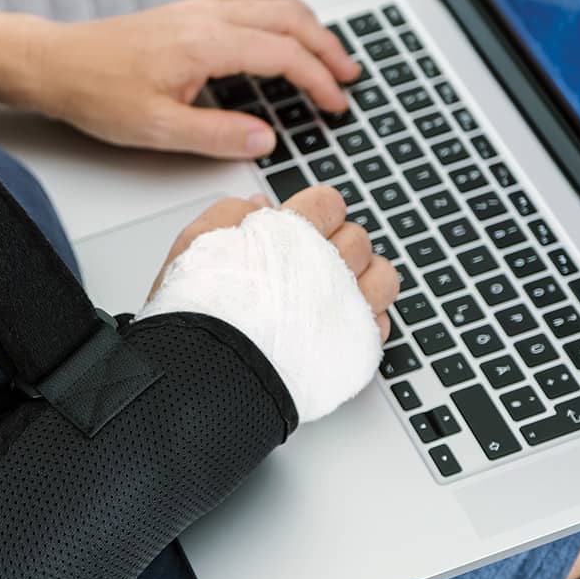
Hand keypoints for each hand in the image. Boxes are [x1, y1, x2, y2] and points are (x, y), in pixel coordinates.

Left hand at [30, 0, 358, 158]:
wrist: (58, 64)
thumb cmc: (98, 92)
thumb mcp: (158, 130)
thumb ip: (216, 135)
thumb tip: (265, 140)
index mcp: (205, 44)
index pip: (283, 54)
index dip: (318, 80)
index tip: (335, 105)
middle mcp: (206, 17)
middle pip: (288, 19)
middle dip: (326, 47)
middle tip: (348, 77)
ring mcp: (198, 9)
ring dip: (307, 20)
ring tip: (328, 49)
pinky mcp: (188, 11)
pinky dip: (279, 5)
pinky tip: (283, 22)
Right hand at [138, 186, 399, 423]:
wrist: (212, 375)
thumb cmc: (200, 314)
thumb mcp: (196, 244)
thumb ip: (229, 213)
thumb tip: (258, 205)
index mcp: (297, 232)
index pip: (327, 202)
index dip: (311, 213)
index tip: (299, 228)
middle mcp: (331, 266)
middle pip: (357, 238)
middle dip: (335, 245)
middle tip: (307, 265)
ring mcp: (350, 308)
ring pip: (383, 276)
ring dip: (364, 279)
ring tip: (334, 294)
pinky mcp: (358, 348)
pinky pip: (382, 322)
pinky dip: (365, 320)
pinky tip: (338, 325)